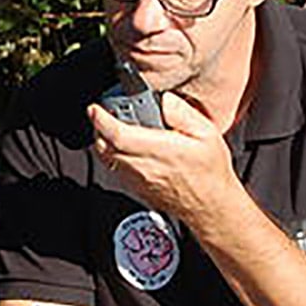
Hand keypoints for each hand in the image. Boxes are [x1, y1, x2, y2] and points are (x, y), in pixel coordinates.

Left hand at [87, 93, 237, 225]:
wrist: (210, 205)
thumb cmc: (210, 173)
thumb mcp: (206, 133)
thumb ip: (182, 113)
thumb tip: (164, 100)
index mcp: (158, 150)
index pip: (117, 134)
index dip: (101, 120)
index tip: (95, 109)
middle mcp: (142, 167)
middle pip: (105, 146)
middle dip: (99, 127)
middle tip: (104, 114)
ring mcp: (136, 180)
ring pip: (107, 158)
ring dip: (104, 141)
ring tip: (114, 127)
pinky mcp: (135, 188)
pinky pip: (115, 168)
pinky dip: (113, 154)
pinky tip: (126, 146)